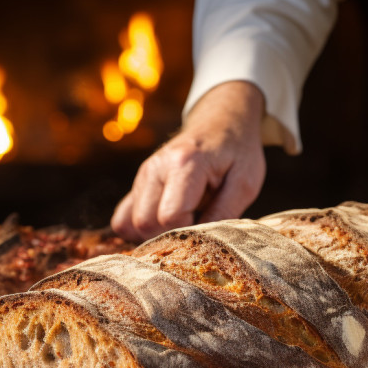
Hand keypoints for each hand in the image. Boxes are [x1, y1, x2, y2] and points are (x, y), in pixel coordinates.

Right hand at [110, 81, 266, 241]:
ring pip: (131, 224)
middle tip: (196, 228)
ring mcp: (142, 174)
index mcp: (184, 164)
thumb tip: (203, 244)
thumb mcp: (245, 182)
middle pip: (145, 223)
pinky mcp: (138, 183)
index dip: (189, 232)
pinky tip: (164, 225)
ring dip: (155, 234)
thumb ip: (225, 213)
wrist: (220, 123)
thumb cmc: (237, 152)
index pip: (170, 217)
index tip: (208, 225)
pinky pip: (122, 219)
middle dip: (170, 237)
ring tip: (183, 224)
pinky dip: (139, 229)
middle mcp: (155, 167)